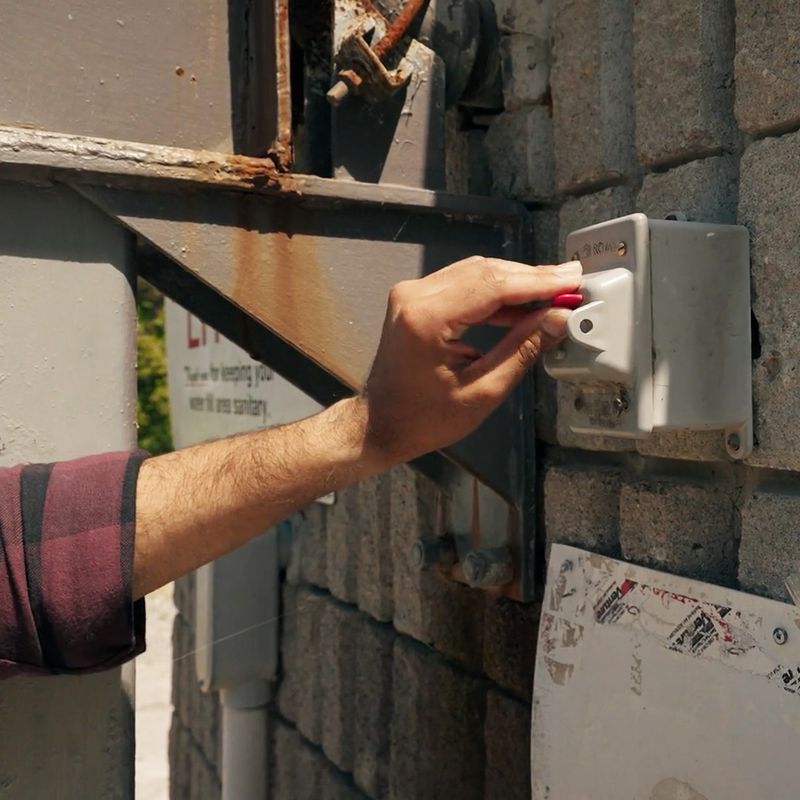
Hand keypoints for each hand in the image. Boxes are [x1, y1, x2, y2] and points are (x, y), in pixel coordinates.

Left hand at [361, 256, 581, 464]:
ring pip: (475, 272)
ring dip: (516, 282)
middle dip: (531, 278)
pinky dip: (494, 291)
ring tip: (554, 293)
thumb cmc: (424, 418)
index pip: (493, 285)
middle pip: (485, 271)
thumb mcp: (483, 390)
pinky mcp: (415, 299)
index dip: (538, 282)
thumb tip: (557, 319)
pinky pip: (463, 283)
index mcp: (426, 318)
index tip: (571, 282)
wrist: (382, 423)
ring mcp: (412, 294)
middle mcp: (414, 296)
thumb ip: (523, 349)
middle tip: (570, 284)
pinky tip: (522, 304)